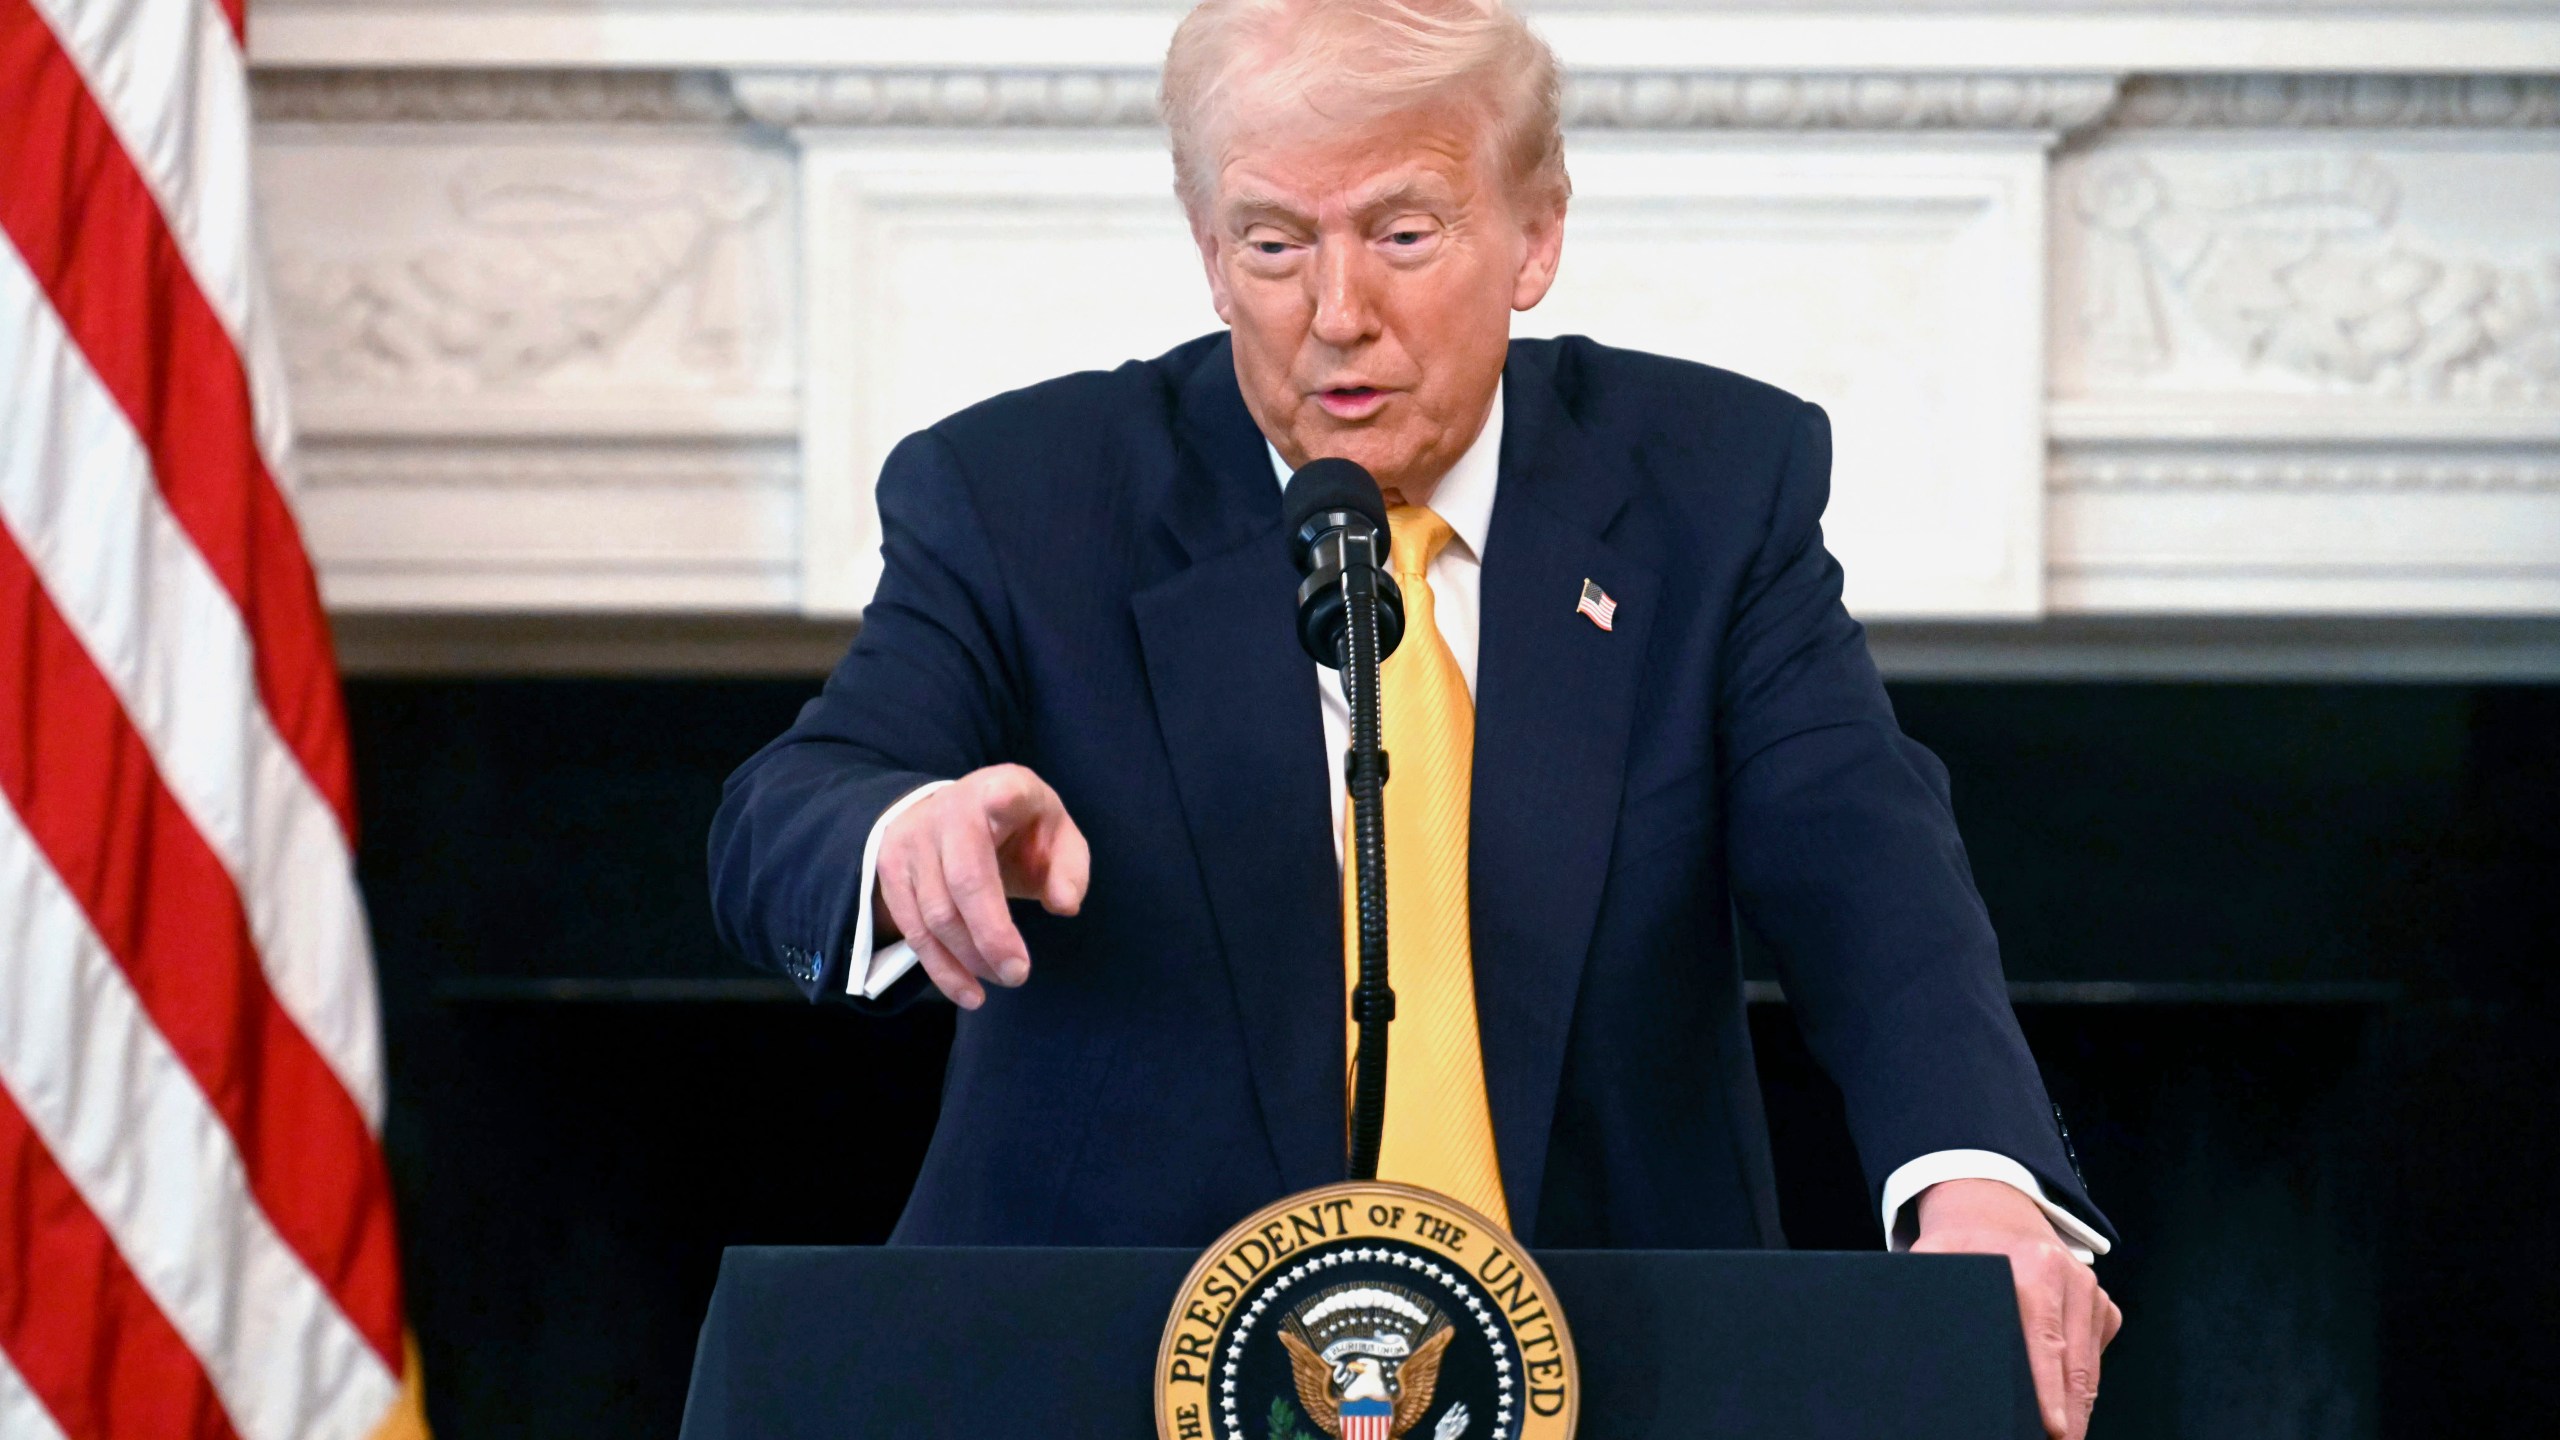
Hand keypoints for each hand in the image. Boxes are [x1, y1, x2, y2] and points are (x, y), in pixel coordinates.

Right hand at [874, 764, 1089, 1008]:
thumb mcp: (1056, 834)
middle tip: (1018, 975)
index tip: (1006, 800)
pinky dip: (942, 968)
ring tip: (1001, 979)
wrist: (956, 811)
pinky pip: (913, 930)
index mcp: (999, 791)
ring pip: (935, 915)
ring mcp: (911, 841)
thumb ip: (1069, 868)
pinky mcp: (890, 870)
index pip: (1002, 794)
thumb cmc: (1018, 828)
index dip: (1003, 799)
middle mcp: (948, 810)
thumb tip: (1064, 905)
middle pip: (964, 882)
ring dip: (969, 959)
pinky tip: (968, 990)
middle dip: (990, 937)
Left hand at [1910, 1179, 2121, 1439]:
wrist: (1994, 1207)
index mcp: (2035, 1267)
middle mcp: (2073, 1279)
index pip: (2045, 1343)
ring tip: (2059, 1435)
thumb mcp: (1936, 1257)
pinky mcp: (2103, 1307)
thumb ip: (1927, 1292)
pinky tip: (2061, 1408)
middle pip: (2074, 1365)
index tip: (2054, 1428)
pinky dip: (2080, 1386)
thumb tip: (1909, 1345)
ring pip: (2089, 1368)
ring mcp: (2093, 1294)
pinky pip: (2094, 1356)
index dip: (2049, 1392)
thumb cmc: (1960, 1241)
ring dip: (2077, 1408)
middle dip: (2068, 1415)